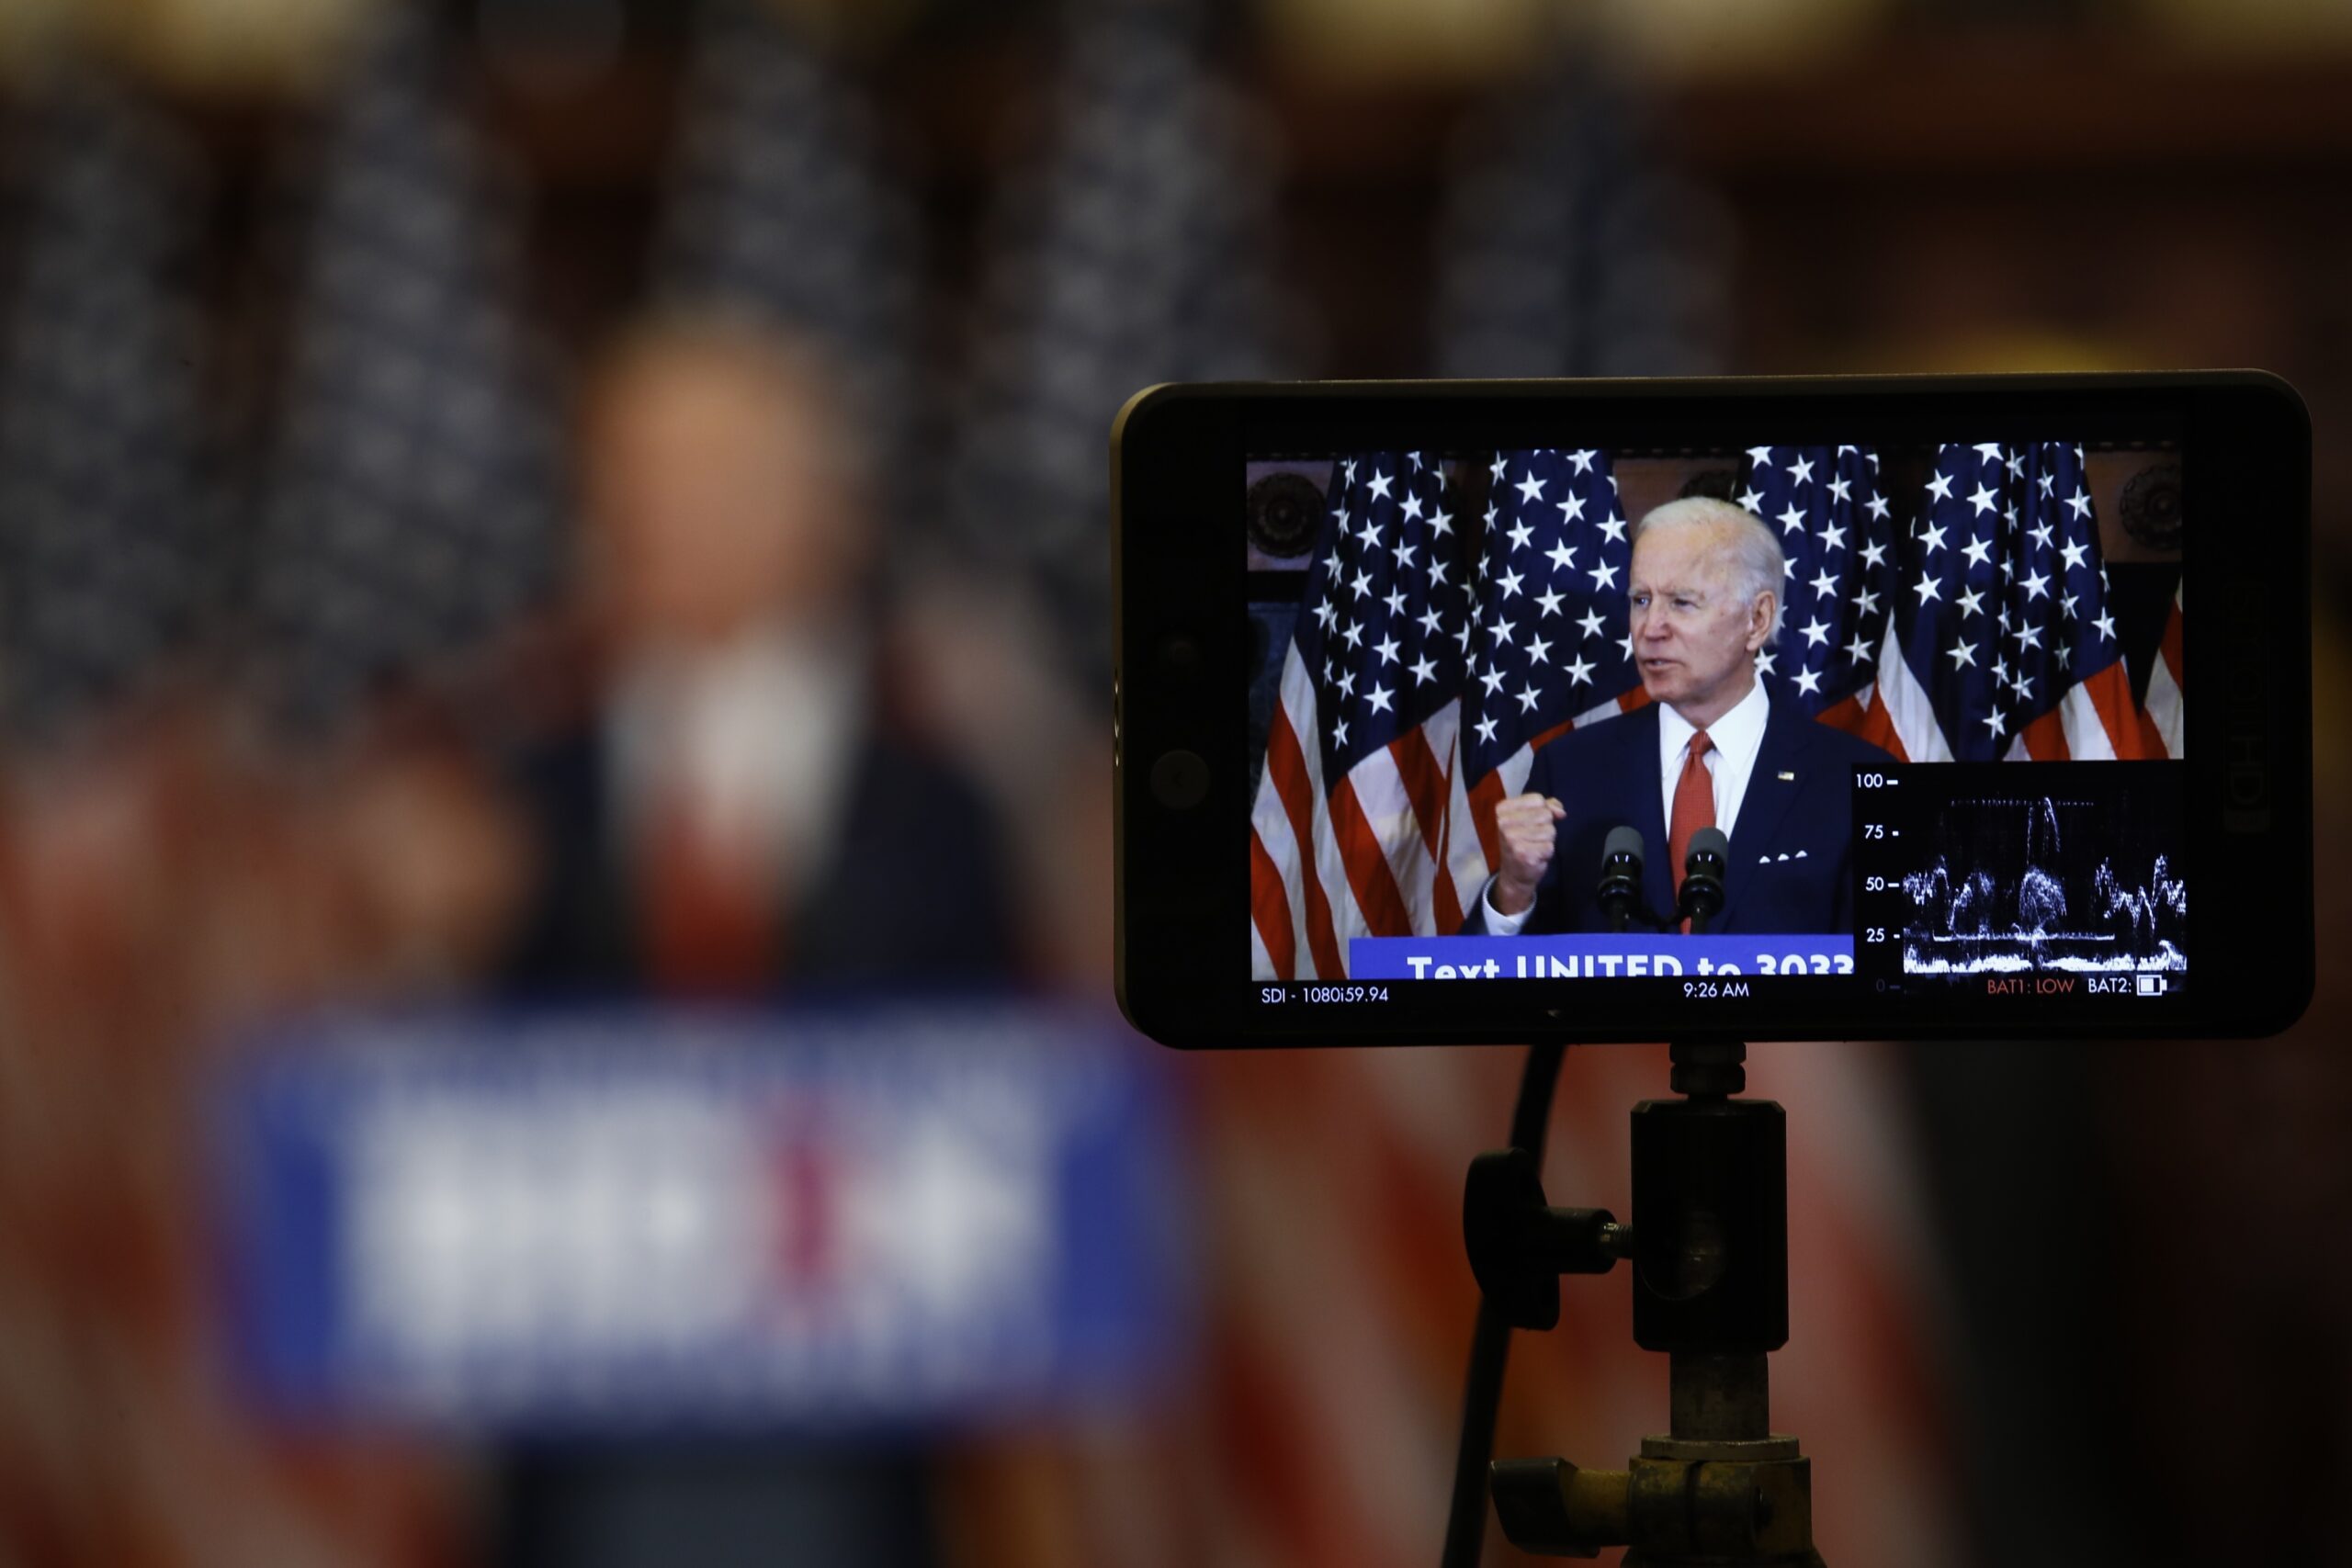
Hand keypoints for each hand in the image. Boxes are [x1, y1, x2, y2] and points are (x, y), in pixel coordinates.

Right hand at [1491, 793, 1565, 915]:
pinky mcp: (1524, 855)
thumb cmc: (1522, 842)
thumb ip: (1546, 807)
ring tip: (1534, 847)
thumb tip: (1561, 812)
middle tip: (1532, 838)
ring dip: (1547, 841)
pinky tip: (1535, 856)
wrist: (1513, 874)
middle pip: (1545, 814)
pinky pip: (1550, 846)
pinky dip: (1547, 853)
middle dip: (1545, 827)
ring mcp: (1512, 839)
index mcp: (1502, 809)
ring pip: (1550, 830)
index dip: (1544, 810)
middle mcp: (1504, 823)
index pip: (1537, 799)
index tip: (1532, 822)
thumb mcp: (1529, 818)